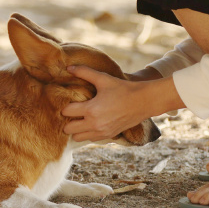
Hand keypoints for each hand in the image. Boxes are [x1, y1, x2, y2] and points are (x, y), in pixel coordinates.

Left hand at [62, 65, 181, 141]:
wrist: (143, 102)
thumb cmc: (123, 89)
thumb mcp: (103, 79)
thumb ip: (84, 72)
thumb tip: (68, 68)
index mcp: (91, 110)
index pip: (67, 112)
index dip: (66, 106)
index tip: (70, 101)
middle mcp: (94, 124)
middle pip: (68, 129)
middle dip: (67, 120)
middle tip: (73, 111)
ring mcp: (101, 132)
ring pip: (78, 137)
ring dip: (76, 129)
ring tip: (80, 118)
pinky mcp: (108, 135)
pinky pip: (90, 139)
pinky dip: (87, 133)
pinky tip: (90, 123)